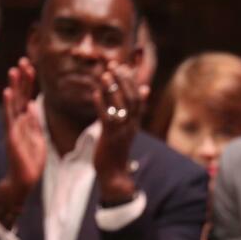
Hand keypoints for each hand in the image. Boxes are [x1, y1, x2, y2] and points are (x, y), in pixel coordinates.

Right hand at [3, 58, 45, 194]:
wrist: (24, 180)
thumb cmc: (30, 161)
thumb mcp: (38, 138)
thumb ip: (34, 122)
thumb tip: (32, 105)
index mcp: (25, 121)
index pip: (26, 96)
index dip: (29, 82)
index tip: (30, 65)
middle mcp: (17, 121)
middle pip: (19, 96)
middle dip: (22, 79)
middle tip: (23, 60)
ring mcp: (13, 128)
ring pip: (13, 103)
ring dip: (14, 87)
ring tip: (14, 70)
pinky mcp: (11, 137)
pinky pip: (9, 118)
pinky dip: (8, 105)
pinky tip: (7, 92)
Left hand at [92, 60, 146, 203]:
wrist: (114, 174)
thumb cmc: (117, 150)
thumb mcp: (128, 128)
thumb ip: (134, 109)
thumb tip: (145, 89)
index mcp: (136, 122)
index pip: (138, 97)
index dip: (132, 81)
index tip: (124, 67)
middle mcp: (131, 124)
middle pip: (132, 98)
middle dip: (123, 80)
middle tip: (114, 65)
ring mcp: (122, 131)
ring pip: (120, 106)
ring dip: (112, 88)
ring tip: (105, 74)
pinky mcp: (110, 137)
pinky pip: (107, 118)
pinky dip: (101, 104)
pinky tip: (95, 93)